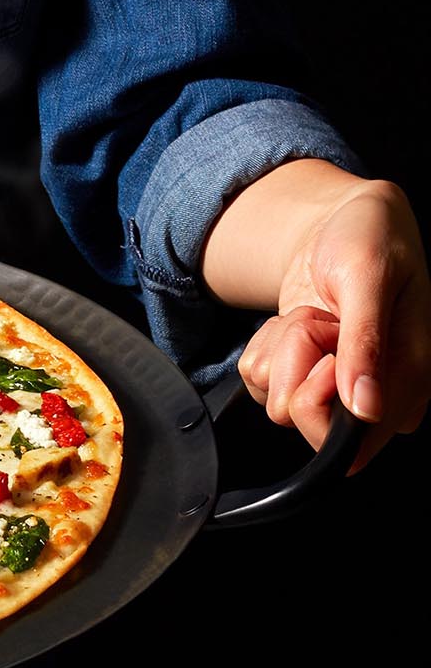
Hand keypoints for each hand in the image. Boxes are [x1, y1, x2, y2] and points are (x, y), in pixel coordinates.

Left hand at [237, 178, 429, 470]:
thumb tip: (366, 409)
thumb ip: (365, 343)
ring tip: (318, 314)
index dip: (321, 399)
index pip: (352, 446)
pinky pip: (257, 380)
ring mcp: (333, 389)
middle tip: (322, 322)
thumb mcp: (368, 279)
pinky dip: (267, 344)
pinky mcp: (300, 375)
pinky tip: (301, 321)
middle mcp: (372, 398)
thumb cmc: (370, 240)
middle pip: (301, 423)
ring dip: (283, 347)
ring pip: (274, 400)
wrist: (342, 221)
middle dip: (295, 364)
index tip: (330, 346)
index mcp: (408, 384)